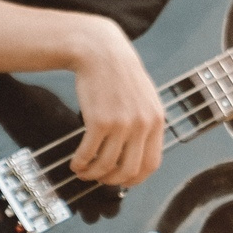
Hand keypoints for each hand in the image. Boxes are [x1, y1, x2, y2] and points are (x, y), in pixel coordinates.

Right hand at [66, 14, 165, 186]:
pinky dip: (80, 163)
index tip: (123, 181)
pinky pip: (88, 153)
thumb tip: (137, 152)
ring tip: (83, 171)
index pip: (152, 164)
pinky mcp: (99, 121)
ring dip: (92, 174)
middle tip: (100, 179)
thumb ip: (146, 122)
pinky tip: (75, 163)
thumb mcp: (145, 97)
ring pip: (106, 165)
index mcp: (156, 120)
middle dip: (112, 181)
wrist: (101, 51)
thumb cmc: (120, 73)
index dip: (136, 179)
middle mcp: (142, 124)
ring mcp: (121, 124)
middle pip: (129, 170)